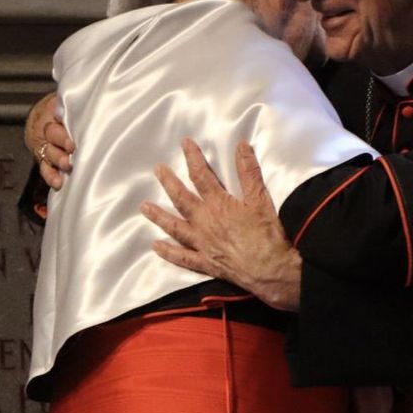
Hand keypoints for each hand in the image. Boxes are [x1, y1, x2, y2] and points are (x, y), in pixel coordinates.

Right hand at [24, 91, 74, 188]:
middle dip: (62, 142)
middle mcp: (47, 129)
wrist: (38, 119)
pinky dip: (51, 176)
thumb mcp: (63, 101)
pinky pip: (45, 168)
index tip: (73, 135)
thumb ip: (75, 104)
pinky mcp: (44, 160)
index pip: (56, 116)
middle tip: (72, 149)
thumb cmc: (60, 110)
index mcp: (53, 112)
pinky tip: (58, 183)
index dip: (65, 125)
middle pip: (53, 135)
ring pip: (49, 153)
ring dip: (58, 160)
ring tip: (67, 165)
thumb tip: (92, 100)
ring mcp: (46, 146)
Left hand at [141, 139, 302, 310]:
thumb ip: (249, 172)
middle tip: (157, 170)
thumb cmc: (266, 233)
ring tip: (144, 207)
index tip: (185, 143)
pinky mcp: (204, 262)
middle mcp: (204, 222)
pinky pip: (182, 257)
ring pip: (175, 227)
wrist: (268, 269)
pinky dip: (168, 252)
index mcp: (218, 204)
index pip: (201, 176)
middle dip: (168, 183)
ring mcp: (201, 243)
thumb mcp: (261, 198)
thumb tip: (241, 146)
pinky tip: (156, 246)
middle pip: (181, 199)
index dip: (193, 158)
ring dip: (159, 216)